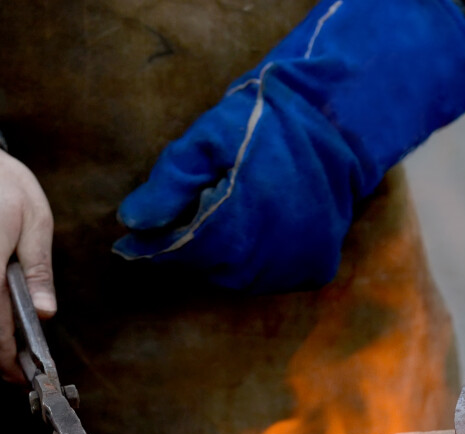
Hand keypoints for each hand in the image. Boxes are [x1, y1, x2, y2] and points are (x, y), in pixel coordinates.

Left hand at [114, 0, 464, 293]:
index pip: (180, 252)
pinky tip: (248, 234)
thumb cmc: (266, 123)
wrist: (340, 125)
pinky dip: (249, 262)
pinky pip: (266, 278)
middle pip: (205, 268)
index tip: (125, 244)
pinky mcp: (313, 271)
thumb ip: (169, 182)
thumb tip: (131, 222)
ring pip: (234, 278)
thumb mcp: (209, 137)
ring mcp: (293, 270)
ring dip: (217, 257)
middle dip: (185, 249)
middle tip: (181, 219)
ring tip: (217, 222)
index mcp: (240, 224)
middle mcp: (267, 259)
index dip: (149, 249)